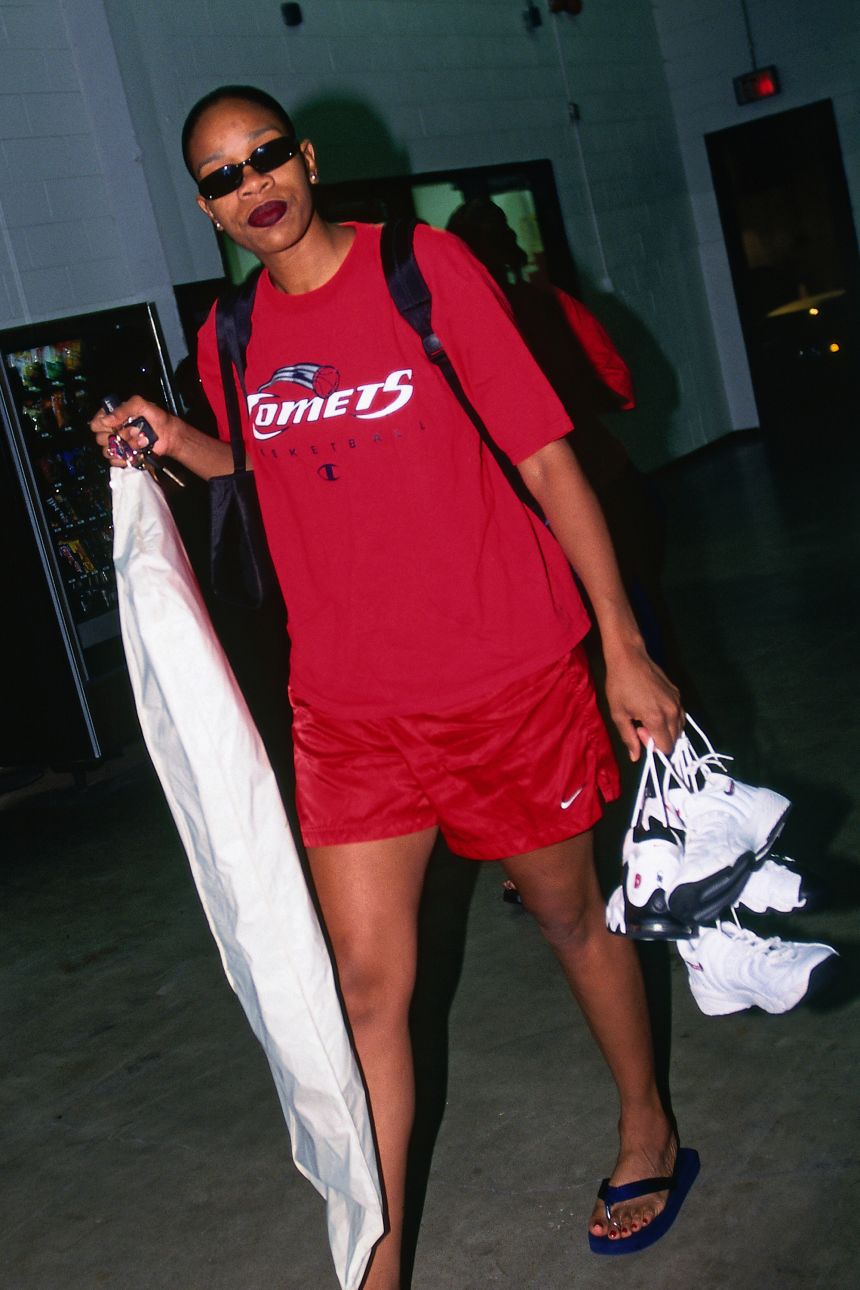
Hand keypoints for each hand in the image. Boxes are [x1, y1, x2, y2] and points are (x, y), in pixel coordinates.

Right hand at [89, 395, 177, 466]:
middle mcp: (112, 430)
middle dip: (119, 436)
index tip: (116, 425)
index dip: (104, 425)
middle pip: (100, 439)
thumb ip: (123, 409)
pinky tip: (135, 453)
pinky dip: (124, 458)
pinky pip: (115, 461)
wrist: (169, 435)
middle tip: (134, 431)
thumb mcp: (140, 405)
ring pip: (108, 451)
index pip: (95, 423)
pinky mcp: (124, 455)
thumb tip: (107, 420)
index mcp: (113, 416)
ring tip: (140, 442)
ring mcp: (118, 444)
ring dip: (125, 447)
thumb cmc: (156, 418)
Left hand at [603, 641, 683, 761]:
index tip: (639, 731)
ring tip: (648, 717)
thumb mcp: (618, 715)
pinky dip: (670, 719)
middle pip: (675, 739)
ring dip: (666, 729)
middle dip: (660, 738)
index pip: (666, 747)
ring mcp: (677, 701)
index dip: (653, 746)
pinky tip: (655, 710)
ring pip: (679, 728)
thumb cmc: (619, 686)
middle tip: (641, 725)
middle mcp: (672, 711)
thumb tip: (635, 757)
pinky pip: (679, 715)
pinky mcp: (678, 693)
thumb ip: (628, 738)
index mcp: (657, 718)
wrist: (629, 658)